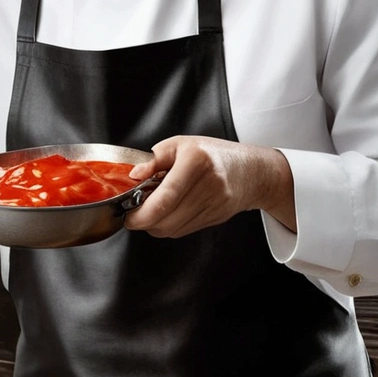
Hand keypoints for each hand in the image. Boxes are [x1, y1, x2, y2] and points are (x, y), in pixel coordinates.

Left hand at [124, 136, 295, 237]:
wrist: (250, 171)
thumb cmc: (212, 154)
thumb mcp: (180, 145)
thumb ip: (153, 159)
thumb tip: (133, 175)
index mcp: (196, 161)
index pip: (164, 199)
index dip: (140, 213)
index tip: (127, 214)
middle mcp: (207, 185)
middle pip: (165, 221)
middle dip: (143, 221)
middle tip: (135, 211)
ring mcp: (214, 205)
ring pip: (172, 230)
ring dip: (155, 224)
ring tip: (153, 208)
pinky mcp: (215, 219)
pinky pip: (182, 231)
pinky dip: (169, 225)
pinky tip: (170, 211)